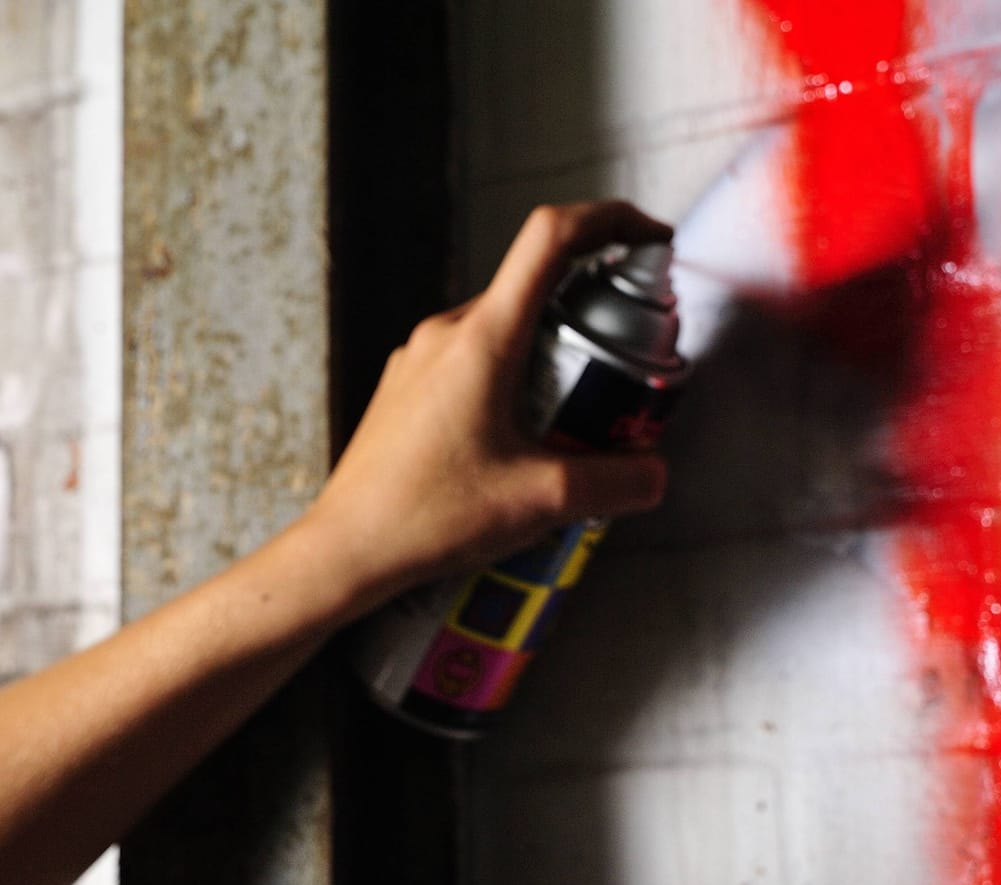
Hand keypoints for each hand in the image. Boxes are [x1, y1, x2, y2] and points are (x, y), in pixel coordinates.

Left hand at [304, 201, 673, 608]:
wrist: (347, 549)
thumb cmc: (427, 517)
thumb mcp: (542, 501)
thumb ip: (616, 483)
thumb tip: (653, 473)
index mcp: (484, 338)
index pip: (552, 236)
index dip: (610, 219)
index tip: (646, 238)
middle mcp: (446, 334)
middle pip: (534, 290)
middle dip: (588, 319)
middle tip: (617, 372)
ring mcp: (419, 359)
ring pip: (503, 331)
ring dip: (547, 358)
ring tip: (568, 422)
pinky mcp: (405, 389)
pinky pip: (471, 363)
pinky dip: (510, 384)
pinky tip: (518, 444)